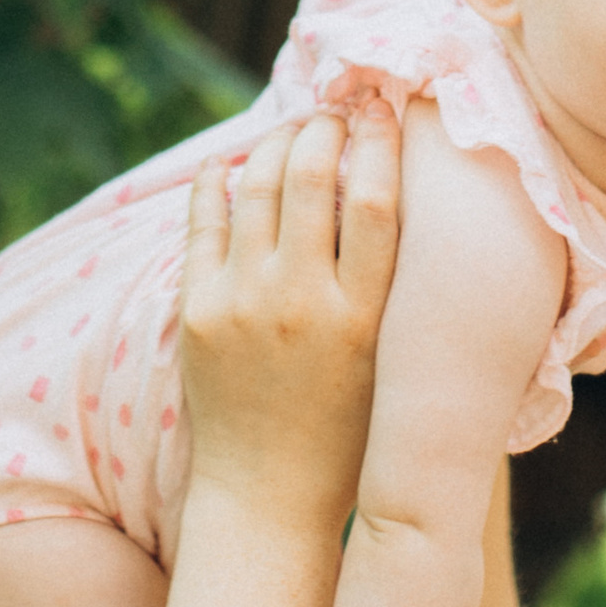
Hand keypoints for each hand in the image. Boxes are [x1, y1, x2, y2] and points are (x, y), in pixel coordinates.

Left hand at [180, 106, 399, 532]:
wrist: (267, 498)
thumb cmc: (349, 434)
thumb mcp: (391, 363)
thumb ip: (398, 290)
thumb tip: (406, 201)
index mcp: (363, 317)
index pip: (376, 199)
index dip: (380, 139)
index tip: (385, 108)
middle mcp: (301, 303)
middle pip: (311, 175)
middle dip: (323, 126)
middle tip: (334, 111)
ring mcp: (242, 304)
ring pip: (255, 184)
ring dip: (275, 141)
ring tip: (292, 130)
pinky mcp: (198, 312)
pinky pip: (204, 222)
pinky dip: (217, 181)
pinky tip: (230, 164)